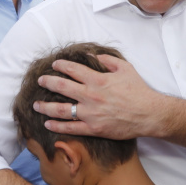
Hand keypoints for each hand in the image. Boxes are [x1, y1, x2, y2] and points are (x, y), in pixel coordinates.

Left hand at [34, 54, 163, 139]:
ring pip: (61, 109)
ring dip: (46, 106)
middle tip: (40, 81)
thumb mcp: (125, 68)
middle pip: (62, 87)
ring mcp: (90, 113)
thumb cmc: (138, 90)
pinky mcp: (93, 129)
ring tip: (36, 104)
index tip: (54, 65)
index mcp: (98, 79)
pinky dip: (57, 126)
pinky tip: (48, 123)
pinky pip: (71, 128)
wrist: (149, 114)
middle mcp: (91, 95)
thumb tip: (91, 55)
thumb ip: (107, 60)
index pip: (73, 70)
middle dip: (48, 82)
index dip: (61, 66)